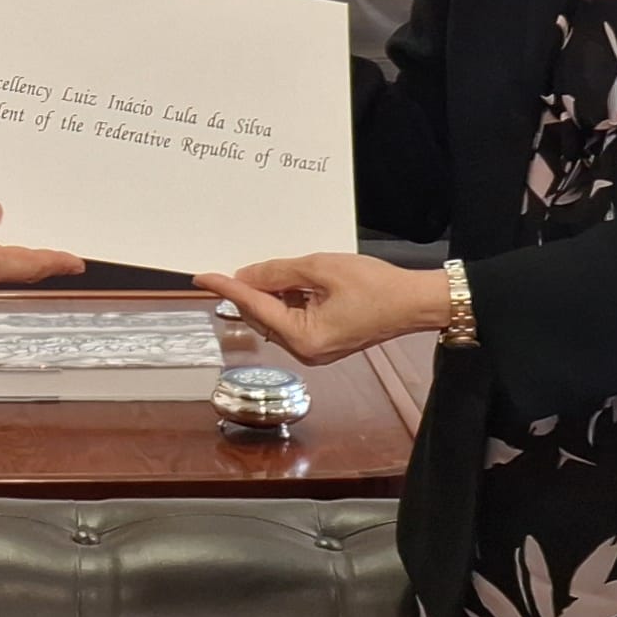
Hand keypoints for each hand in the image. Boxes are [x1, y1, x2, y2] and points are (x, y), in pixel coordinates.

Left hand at [194, 252, 450, 365]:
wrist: (413, 303)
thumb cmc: (376, 285)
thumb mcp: (322, 269)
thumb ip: (279, 274)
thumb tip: (246, 277)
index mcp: (304, 338)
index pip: (255, 307)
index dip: (227, 288)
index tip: (202, 276)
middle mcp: (305, 351)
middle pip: (263, 316)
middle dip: (249, 291)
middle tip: (231, 265)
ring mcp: (314, 350)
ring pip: (276, 318)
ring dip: (269, 295)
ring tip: (268, 268)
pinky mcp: (323, 343)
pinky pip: (293, 321)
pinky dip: (286, 301)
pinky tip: (289, 281)